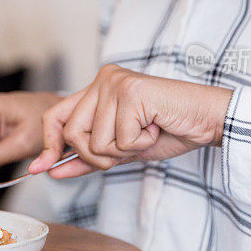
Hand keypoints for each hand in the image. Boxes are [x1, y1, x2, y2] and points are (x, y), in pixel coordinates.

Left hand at [28, 64, 232, 177]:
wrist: (207, 120)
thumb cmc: (168, 130)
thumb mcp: (120, 150)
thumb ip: (87, 158)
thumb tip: (51, 170)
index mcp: (96, 88)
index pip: (54, 115)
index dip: (48, 144)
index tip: (43, 167)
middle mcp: (102, 80)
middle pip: (72, 134)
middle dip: (97, 155)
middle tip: (128, 147)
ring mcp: (115, 83)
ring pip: (95, 140)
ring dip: (122, 150)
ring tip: (145, 133)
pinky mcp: (131, 92)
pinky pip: (120, 139)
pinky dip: (140, 144)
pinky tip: (155, 128)